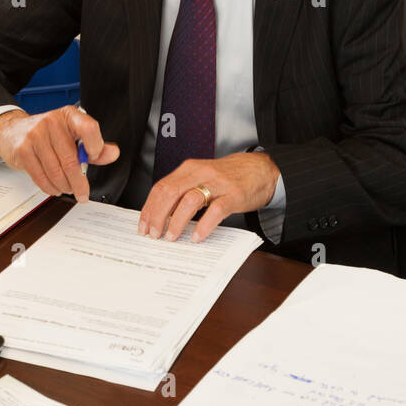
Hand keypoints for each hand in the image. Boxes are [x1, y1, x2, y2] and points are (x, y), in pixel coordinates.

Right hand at [0, 106, 118, 201]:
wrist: (12, 131)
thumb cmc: (46, 134)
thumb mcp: (71, 134)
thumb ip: (93, 145)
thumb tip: (112, 153)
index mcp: (69, 115)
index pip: (89, 128)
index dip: (96, 147)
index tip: (94, 158)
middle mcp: (52, 122)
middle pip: (71, 159)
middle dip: (79, 182)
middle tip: (83, 193)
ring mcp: (35, 135)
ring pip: (56, 171)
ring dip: (64, 186)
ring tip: (67, 189)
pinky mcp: (23, 150)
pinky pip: (41, 177)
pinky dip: (50, 187)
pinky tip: (55, 188)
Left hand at [138, 152, 279, 242]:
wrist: (261, 169)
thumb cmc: (229, 176)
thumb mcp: (202, 176)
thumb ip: (184, 189)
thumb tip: (162, 214)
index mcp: (190, 168)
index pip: (161, 187)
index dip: (149, 208)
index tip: (143, 225)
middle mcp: (201, 172)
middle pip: (170, 192)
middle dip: (157, 215)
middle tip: (153, 234)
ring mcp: (218, 183)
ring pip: (190, 200)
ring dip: (176, 221)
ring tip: (171, 237)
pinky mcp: (234, 195)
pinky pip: (215, 211)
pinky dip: (203, 225)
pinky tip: (197, 236)